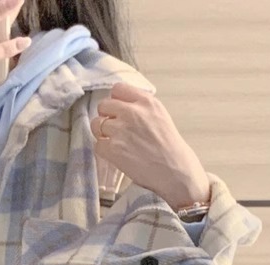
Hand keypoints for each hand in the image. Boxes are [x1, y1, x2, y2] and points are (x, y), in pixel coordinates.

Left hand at [91, 82, 210, 209]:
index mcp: (146, 101)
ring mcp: (121, 130)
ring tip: (114, 142)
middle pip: (103, 105)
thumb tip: (122, 105)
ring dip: (102, 133)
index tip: (118, 111)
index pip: (118, 89)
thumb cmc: (169, 146)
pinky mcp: (113, 149)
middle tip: (114, 128)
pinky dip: (103, 150)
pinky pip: (97, 144)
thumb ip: (141, 107)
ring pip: (96, 124)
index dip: (115, 100)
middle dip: (106, 116)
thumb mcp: (160, 115)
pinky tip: (115, 154)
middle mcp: (132, 112)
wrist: (173, 170)